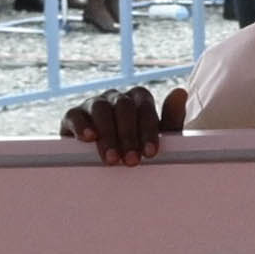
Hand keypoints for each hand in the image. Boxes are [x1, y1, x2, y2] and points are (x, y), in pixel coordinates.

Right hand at [61, 85, 179, 162]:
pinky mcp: (73, 115)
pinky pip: (75, 115)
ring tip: (112, 159)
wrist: (102, 161)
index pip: (145, 107)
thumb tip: (180, 92)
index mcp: (138, 100)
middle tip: (132, 161)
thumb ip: (172, 120)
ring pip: (101, 109)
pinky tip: (89, 139)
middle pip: (124, 106)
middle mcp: (116, 98)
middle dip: (129, 135)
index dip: (148, 130)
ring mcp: (94, 104)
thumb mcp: (156, 139)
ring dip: (108, 135)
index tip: (150, 153)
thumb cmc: (135, 147)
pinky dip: (82, 126)